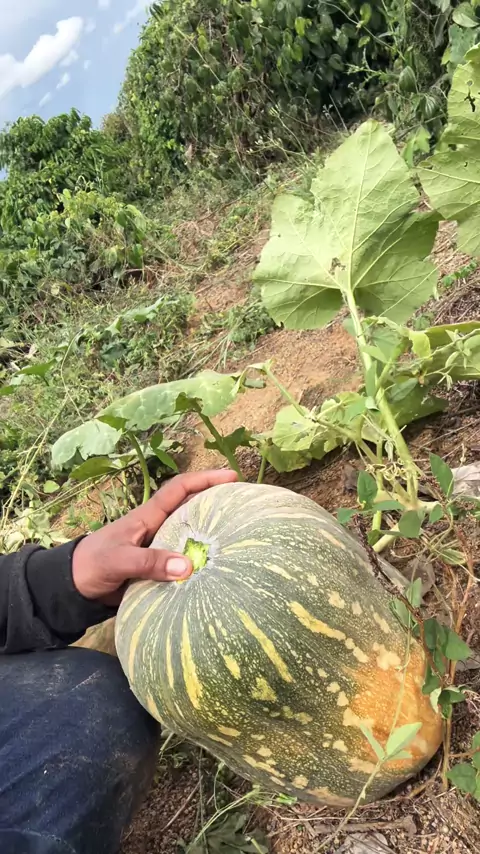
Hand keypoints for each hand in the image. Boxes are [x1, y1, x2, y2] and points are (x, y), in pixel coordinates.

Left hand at [72, 469, 237, 604]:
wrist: (73, 587)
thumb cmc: (92, 565)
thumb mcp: (119, 561)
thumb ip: (149, 562)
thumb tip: (187, 566)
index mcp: (148, 516)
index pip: (179, 489)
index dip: (205, 479)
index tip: (231, 476)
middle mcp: (157, 527)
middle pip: (191, 508)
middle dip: (215, 502)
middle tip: (243, 506)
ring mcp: (157, 547)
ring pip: (189, 535)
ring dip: (210, 534)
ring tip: (238, 537)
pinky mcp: (157, 568)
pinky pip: (183, 560)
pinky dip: (199, 561)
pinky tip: (216, 570)